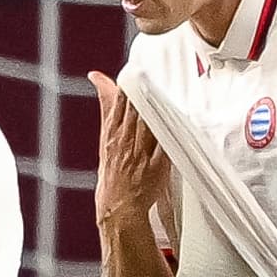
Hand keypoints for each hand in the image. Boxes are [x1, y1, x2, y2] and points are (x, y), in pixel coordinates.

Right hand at [91, 71, 171, 231]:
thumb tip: (98, 77)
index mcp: (111, 134)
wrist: (117, 206)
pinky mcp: (157, 166)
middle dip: (142, 92)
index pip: (119, 103)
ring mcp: (141, 154)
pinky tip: (178, 117)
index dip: (127, 85)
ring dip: (156, 108)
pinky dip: (170, 132)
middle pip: (135, 111)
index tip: (135, 69)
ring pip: (149, 124)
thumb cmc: (112, 172)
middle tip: (152, 73)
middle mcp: (125, 142)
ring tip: (165, 88)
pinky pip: (165, 145)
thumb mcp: (105, 136)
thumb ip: (107, 106)